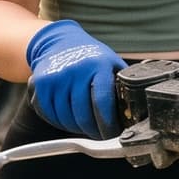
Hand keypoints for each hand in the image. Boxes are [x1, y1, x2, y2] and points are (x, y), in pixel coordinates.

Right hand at [24, 20, 123, 137]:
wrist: (59, 42)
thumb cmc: (91, 57)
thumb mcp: (111, 63)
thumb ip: (122, 83)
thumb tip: (138, 107)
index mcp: (98, 65)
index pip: (102, 100)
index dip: (107, 122)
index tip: (112, 134)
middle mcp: (75, 70)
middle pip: (82, 114)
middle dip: (94, 131)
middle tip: (100, 136)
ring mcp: (56, 77)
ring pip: (65, 118)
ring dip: (77, 128)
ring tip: (86, 127)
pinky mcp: (40, 85)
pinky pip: (49, 114)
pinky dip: (60, 123)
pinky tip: (69, 120)